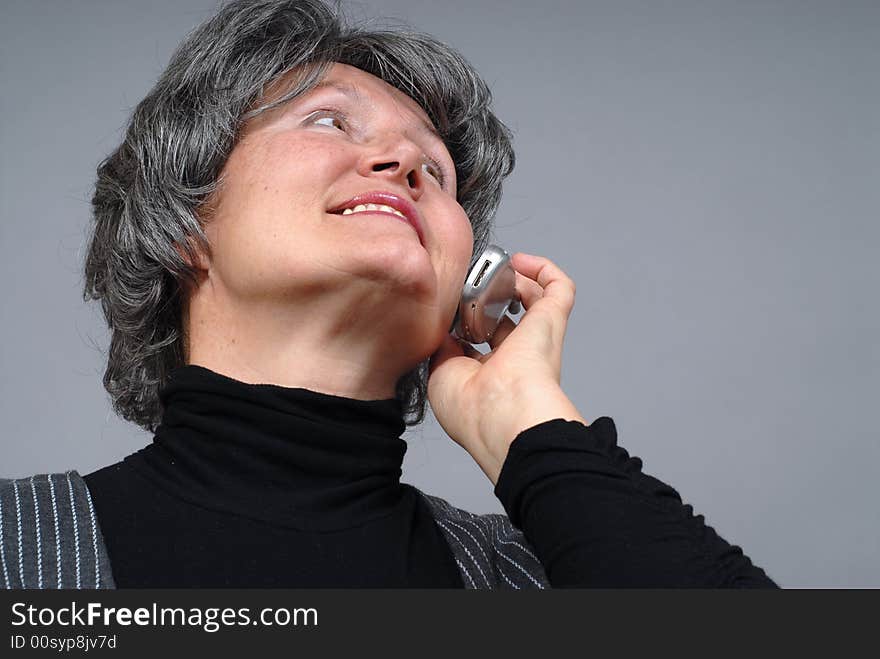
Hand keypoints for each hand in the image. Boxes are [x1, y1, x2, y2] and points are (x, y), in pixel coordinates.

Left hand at [427, 252, 587, 484]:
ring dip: (515, 278)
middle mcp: (517, 355)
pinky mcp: (551, 320)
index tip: (452, 304)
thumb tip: (445, 329)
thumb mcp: (441, 374)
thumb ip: (444, 347)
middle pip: (509, 315)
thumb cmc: (471, 409)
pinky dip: (543, 268)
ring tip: (494, 269)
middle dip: (490, 294)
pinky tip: (519, 261)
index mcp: (493, 372)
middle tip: (470, 283)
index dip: (471, 318)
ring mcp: (537, 337)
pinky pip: (560, 287)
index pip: (487, 339)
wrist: (501, 414)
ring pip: (535, 298)